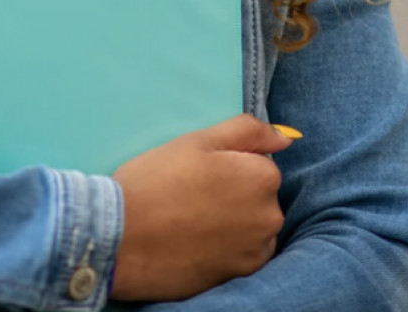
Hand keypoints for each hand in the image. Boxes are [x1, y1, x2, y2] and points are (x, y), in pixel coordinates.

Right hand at [110, 114, 292, 301]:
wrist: (121, 238)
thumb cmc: (156, 181)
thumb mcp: (198, 140)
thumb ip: (247, 131)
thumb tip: (286, 138)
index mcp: (263, 176)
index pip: (258, 163)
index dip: (227, 166)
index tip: (199, 174)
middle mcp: (270, 215)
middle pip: (258, 196)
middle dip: (235, 194)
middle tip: (192, 197)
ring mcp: (256, 249)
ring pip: (253, 226)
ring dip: (234, 223)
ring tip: (193, 222)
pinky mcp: (241, 276)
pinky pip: (244, 254)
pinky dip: (228, 248)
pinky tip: (199, 243)